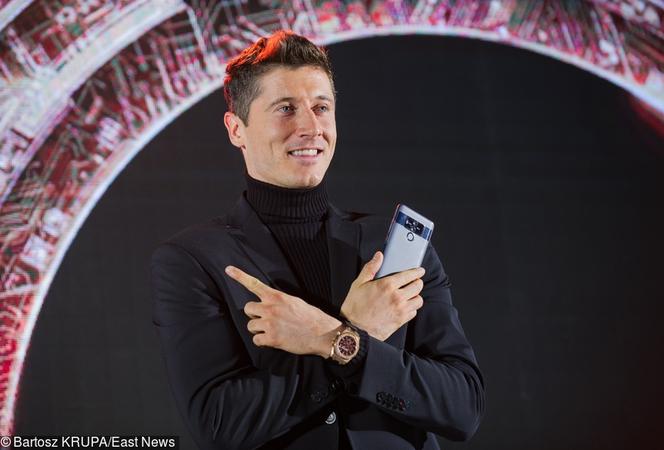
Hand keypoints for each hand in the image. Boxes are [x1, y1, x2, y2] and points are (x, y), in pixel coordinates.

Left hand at [225, 265, 341, 357]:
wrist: (323, 333)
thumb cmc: (311, 317)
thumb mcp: (295, 302)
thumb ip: (279, 301)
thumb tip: (269, 303)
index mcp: (277, 296)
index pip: (254, 284)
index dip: (240, 276)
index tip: (228, 269)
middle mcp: (271, 308)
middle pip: (248, 308)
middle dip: (254, 315)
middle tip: (266, 320)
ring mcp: (270, 323)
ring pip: (250, 326)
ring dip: (258, 330)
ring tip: (273, 331)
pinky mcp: (272, 338)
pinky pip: (256, 340)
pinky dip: (263, 342)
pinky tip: (274, 341)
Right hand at [340, 251, 424, 340]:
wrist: (354, 329)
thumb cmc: (354, 307)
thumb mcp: (359, 284)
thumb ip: (371, 268)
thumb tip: (378, 256)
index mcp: (387, 285)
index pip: (409, 275)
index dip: (417, 271)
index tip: (420, 271)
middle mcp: (396, 297)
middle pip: (418, 286)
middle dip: (418, 282)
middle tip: (415, 282)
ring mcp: (400, 310)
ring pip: (418, 300)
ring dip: (416, 296)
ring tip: (410, 295)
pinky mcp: (400, 321)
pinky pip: (414, 312)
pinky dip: (412, 308)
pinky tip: (405, 306)